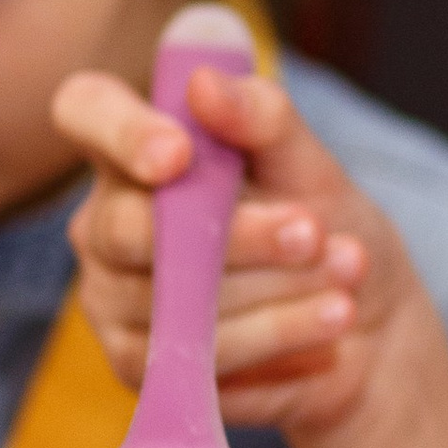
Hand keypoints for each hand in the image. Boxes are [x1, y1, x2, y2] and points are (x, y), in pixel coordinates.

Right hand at [52, 61, 429, 441]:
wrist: (362, 322)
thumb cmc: (322, 222)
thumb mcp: (308, 164)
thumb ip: (262, 119)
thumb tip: (203, 83)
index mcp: (137, 150)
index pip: (85, 111)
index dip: (120, 129)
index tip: (178, 152)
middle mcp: (106, 220)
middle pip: (131, 226)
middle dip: (235, 232)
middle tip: (312, 230)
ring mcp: (112, 295)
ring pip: (172, 296)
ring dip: (275, 284)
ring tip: (348, 268)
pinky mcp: (137, 364)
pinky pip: (196, 351)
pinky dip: (277, 330)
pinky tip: (333, 314)